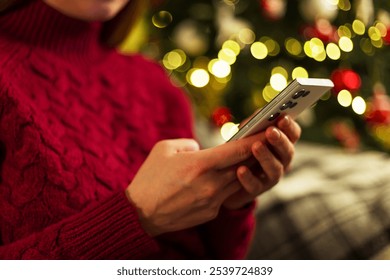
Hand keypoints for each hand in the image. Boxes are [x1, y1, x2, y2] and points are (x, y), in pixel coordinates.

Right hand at [126, 135, 267, 236]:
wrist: (140, 213)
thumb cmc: (150, 178)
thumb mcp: (164, 149)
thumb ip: (189, 144)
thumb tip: (201, 148)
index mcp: (200, 164)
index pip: (237, 150)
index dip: (255, 140)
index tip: (267, 131)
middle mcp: (211, 183)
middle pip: (243, 166)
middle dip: (255, 154)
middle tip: (264, 142)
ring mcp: (212, 200)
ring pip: (237, 182)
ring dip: (242, 170)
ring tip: (245, 159)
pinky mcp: (210, 212)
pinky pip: (224, 195)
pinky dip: (225, 186)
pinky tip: (219, 180)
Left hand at [223, 116, 300, 209]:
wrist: (227, 179)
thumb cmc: (241, 149)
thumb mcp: (246, 134)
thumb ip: (254, 124)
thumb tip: (261, 112)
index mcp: (282, 144)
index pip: (293, 134)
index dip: (290, 126)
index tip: (283, 118)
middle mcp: (281, 161)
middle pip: (288, 152)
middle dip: (280, 141)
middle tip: (271, 131)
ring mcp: (271, 177)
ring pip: (275, 170)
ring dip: (266, 157)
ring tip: (255, 146)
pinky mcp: (257, 190)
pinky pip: (255, 185)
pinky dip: (248, 178)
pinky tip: (240, 170)